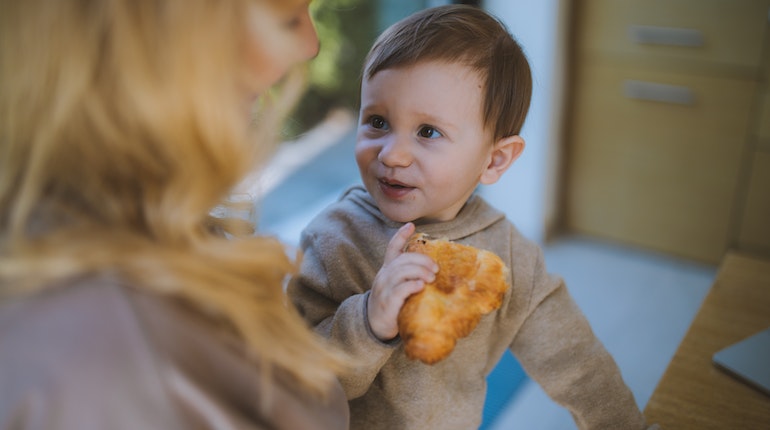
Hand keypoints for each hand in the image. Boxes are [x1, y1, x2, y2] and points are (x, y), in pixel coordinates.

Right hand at [367, 223, 438, 340]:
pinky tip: (421, 286)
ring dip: (419, 272)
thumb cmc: (392, 304)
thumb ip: (409, 277)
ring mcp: (384, 289)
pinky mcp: (387, 302)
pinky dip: (412, 285)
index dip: (400, 236)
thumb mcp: (398, 286)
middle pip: (402, 260)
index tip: (411, 225)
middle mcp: (384, 276)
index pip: (392, 249)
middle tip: (435, 268)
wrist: (374, 326)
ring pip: (401, 272)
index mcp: (387, 270)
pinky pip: (399, 290)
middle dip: (421, 260)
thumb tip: (433, 271)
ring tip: (432, 277)